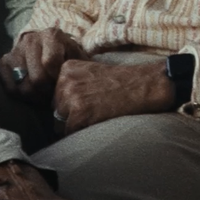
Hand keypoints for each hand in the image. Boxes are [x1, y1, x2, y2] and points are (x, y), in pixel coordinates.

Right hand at [0, 29, 86, 101]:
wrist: (52, 49)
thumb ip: (79, 68)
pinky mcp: (5, 61)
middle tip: (54, 95)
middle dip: (48, 92)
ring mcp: (15, 49)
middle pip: (37, 78)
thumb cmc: (69, 57)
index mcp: (51, 35)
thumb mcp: (78, 58)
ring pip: (23, 86)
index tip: (64, 84)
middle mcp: (30, 39)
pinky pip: (10, 88)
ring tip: (44, 94)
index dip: (58, 80)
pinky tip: (32, 93)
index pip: (50, 63)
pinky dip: (22, 96)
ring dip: (35, 96)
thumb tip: (76, 86)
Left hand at [50, 58, 175, 135]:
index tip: (88, 99)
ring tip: (97, 114)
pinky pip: (70, 131)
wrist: (143, 85)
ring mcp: (71, 97)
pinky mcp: (79, 113)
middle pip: (56, 108)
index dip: (70, 101)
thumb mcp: (91, 71)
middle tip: (94, 108)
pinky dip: (82, 131)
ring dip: (76, 123)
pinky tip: (98, 120)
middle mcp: (65, 81)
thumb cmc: (121, 80)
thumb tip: (58, 104)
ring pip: (61, 121)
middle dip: (71, 113)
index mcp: (66, 68)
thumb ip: (73, 82)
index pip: (56, 93)